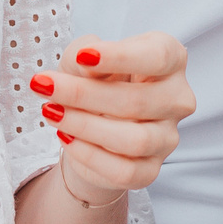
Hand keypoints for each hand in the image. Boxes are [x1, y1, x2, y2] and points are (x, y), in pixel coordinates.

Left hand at [30, 33, 191, 201]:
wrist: (93, 123)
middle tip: (44, 86)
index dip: (121, 57)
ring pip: (133, 140)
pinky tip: (66, 138)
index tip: (82, 57)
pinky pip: (124, 171)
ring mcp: (167, 137)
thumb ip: (84, 52)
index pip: (158, 56)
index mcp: (171, 60)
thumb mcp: (83, 56)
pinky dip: (90, 155)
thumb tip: (84, 64)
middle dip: (83, 94)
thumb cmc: (94, 80)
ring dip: (84, 126)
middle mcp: (177, 99)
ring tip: (51, 112)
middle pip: (137, 100)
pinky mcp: (151, 170)